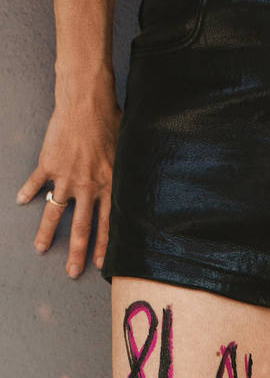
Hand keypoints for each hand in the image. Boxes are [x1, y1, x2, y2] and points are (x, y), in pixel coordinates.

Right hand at [16, 79, 121, 277]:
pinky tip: (20, 202)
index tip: (102, 266)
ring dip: (45, 232)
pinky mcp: (48, 165)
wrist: (87, 105)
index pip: (109, 225)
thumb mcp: (129, 154)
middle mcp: (88, 187)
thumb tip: (141, 184)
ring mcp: (66, 178)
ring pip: (55, 212)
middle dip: (76, 252)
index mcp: (110, 187)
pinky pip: (36, 183)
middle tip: (71, 272)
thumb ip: (130, 174)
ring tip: (39, 249)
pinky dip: (27, 191)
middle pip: (81, 227)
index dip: (105, 247)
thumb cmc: (113, 124)